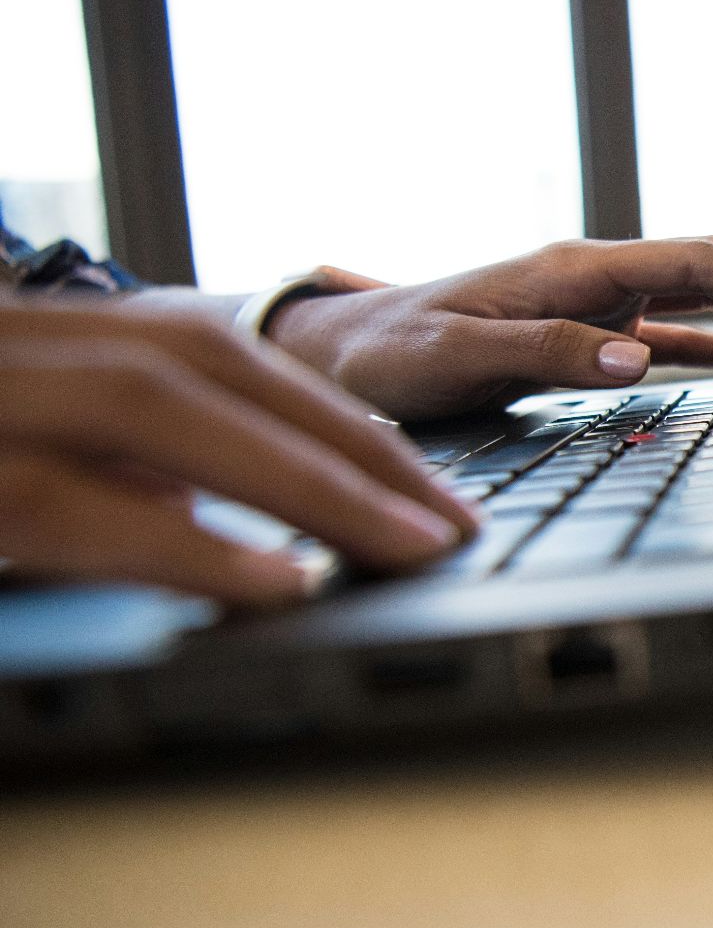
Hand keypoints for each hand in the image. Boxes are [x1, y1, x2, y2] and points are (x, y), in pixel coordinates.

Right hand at [0, 300, 481, 605]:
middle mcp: (12, 349)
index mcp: (47, 343)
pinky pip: (65, 502)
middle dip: (345, 446)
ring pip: (151, 409)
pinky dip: (181, 544)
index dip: (333, 422)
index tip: (430, 491)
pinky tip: (278, 585)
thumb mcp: (27, 455)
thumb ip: (110, 472)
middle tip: (453, 525)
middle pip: (208, 369)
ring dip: (294, 479)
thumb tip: (199, 509)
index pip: (218, 361)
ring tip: (406, 547)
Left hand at [266, 236, 712, 420]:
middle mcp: (592, 275)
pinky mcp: (583, 333)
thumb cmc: (389, 353)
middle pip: (712, 261)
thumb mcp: (457, 356)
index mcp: (572, 268)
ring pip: (701, 290)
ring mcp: (592, 302)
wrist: (339, 353)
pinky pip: (671, 330)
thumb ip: (547, 353)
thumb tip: (637, 360)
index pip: (695, 262)